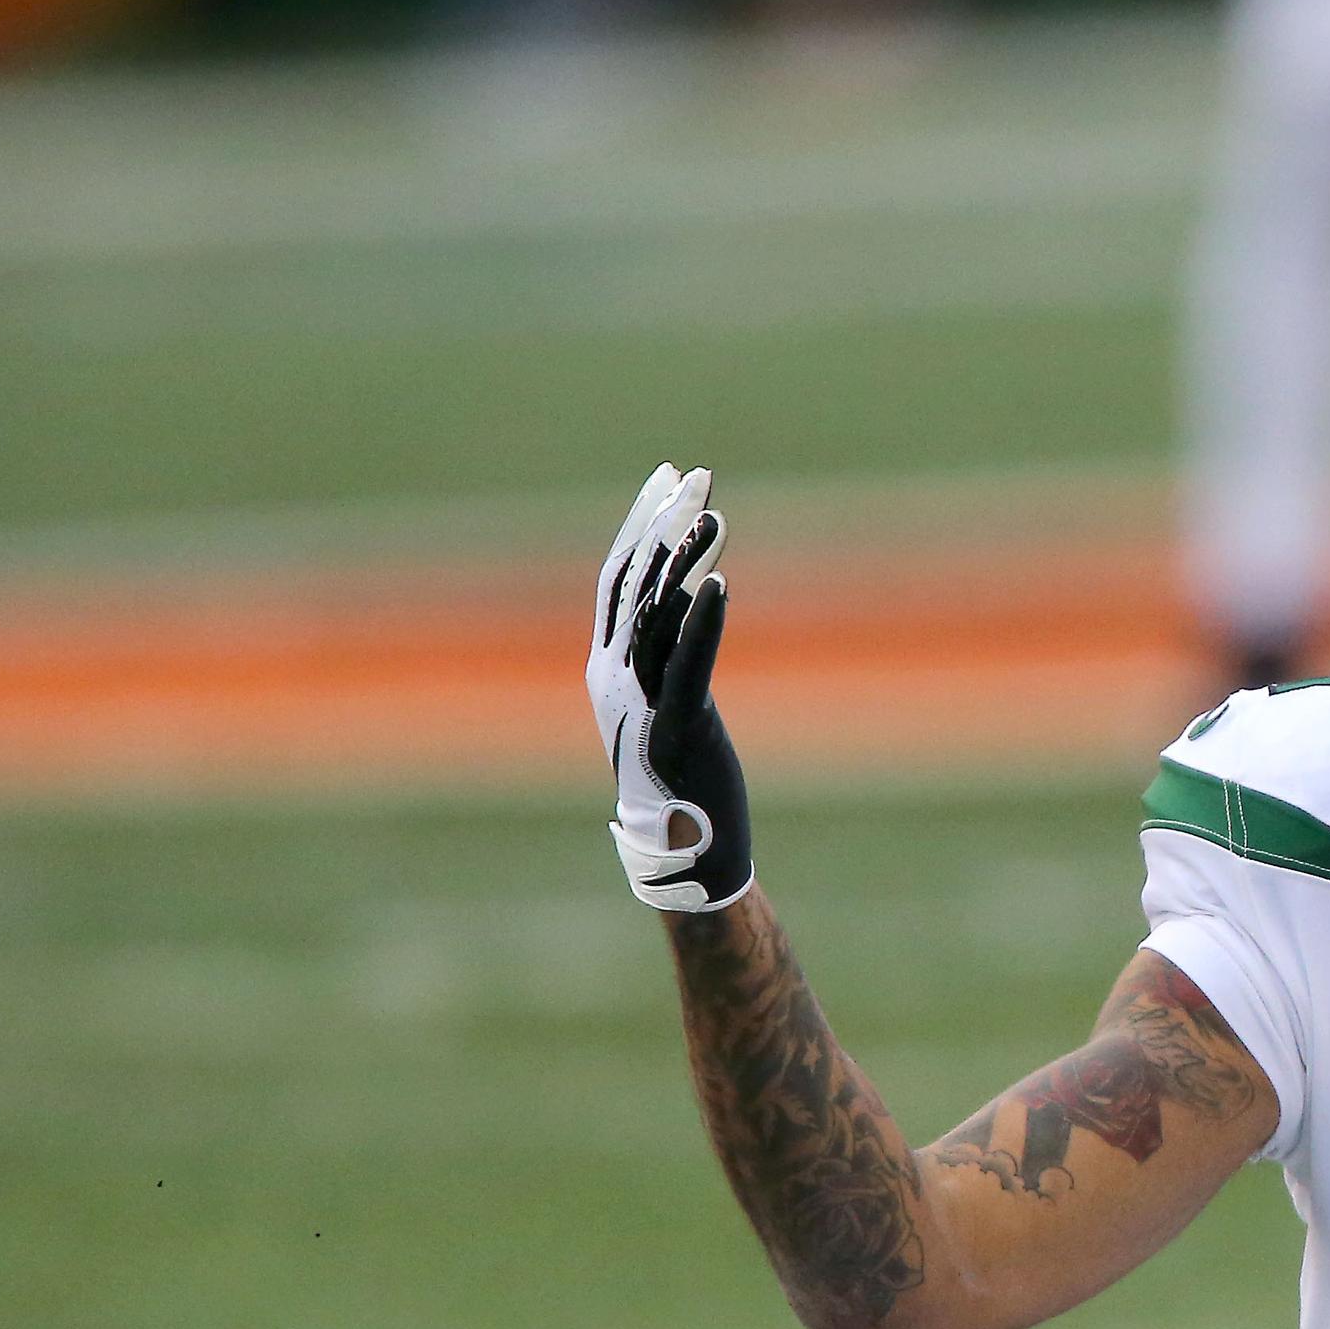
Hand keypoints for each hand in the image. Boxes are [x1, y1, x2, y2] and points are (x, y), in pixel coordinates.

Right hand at [587, 464, 753, 913]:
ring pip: (656, 615)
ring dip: (685, 560)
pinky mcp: (675, 729)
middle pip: (633, 581)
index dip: (641, 523)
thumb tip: (691, 591)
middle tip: (696, 473)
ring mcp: (640, 702)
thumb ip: (670, 649)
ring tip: (713, 512)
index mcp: (607, 668)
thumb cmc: (686, 780)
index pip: (619, 577)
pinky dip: (702, 622)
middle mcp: (613, 677)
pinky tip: (721, 582)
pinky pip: (685, 665)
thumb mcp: (672, 700)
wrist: (689, 855)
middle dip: (663, 522)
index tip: (669, 477)